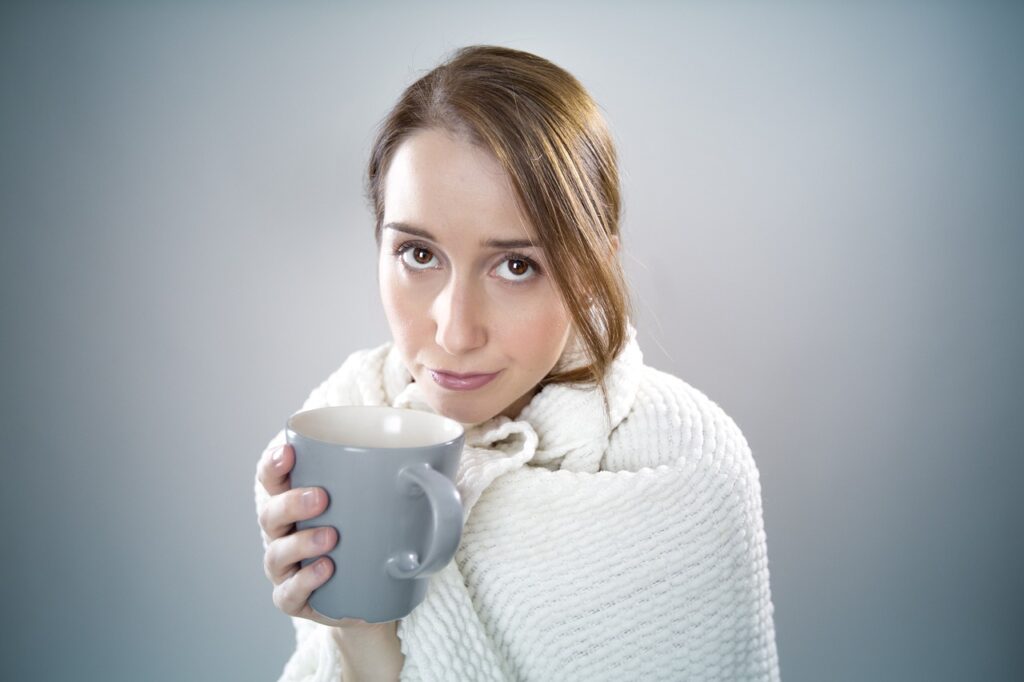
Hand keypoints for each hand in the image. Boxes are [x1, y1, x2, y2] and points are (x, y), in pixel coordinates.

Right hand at [256, 442, 394, 633]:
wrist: (378, 596)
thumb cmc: (374, 538)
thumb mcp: (383, 508)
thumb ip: (399, 486)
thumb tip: (429, 467)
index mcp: (297, 502)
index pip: (273, 479)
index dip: (273, 464)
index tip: (288, 452)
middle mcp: (284, 534)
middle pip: (270, 514)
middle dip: (292, 502)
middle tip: (322, 497)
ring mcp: (286, 569)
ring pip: (276, 554)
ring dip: (301, 542)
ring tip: (331, 537)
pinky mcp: (295, 600)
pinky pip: (288, 594)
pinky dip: (305, 581)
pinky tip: (325, 570)